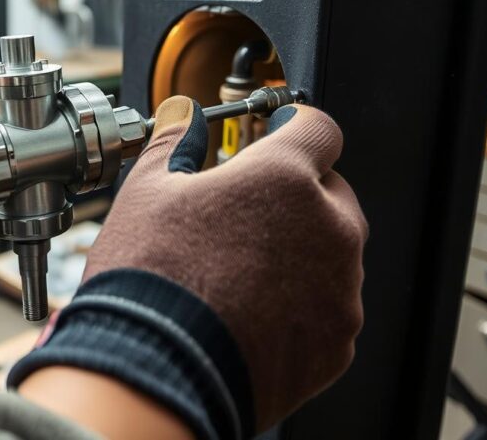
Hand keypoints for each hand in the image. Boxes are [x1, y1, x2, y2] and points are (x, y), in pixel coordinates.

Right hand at [82, 96, 367, 431]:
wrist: (157, 370)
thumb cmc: (152, 280)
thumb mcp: (147, 192)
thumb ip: (174, 143)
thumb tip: (182, 116)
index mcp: (285, 179)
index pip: (318, 129)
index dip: (295, 127)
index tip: (278, 136)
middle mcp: (329, 229)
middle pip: (331, 192)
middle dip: (297, 194)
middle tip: (246, 213)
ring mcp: (339, 290)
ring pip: (333, 254)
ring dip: (301, 252)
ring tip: (241, 273)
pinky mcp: (336, 342)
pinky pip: (328, 309)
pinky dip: (301, 306)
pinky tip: (252, 312)